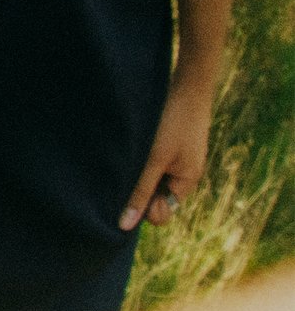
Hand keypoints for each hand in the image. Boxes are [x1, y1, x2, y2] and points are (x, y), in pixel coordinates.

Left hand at [121, 74, 217, 231]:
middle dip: (136, 188)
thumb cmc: (172, 121)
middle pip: (151, 196)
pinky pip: (147, 162)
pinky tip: (126, 144)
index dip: (142, 207)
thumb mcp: (154, 158)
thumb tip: (125, 225)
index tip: (131, 186)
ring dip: (133, 171)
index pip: (159, 213)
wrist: (185, 85)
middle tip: (125, 165)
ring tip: (126, 151)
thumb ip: (140, 190)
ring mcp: (172, 159)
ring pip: (146, 178)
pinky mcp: (164, 145)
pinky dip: (136, 158)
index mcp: (185, 183)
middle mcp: (180, 175)